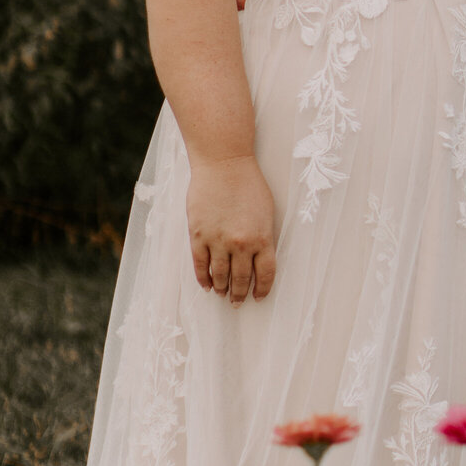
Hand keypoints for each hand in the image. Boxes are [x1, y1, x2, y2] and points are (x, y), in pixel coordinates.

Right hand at [186, 155, 276, 303]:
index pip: (266, 274)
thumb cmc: (248, 183)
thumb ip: (263, 237)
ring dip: (222, 288)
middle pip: (241, 279)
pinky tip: (207, 284)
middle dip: (240, 294)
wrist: (223, 163)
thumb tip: (259, 259)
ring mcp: (218, 240)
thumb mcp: (266, 212)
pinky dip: (203, 278)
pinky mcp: (198, 235)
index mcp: (263, 238)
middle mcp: (241, 244)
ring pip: (219, 275)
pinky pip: (200, 264)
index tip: (259, 297)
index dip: (263, 289)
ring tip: (222, 294)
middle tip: (237, 302)